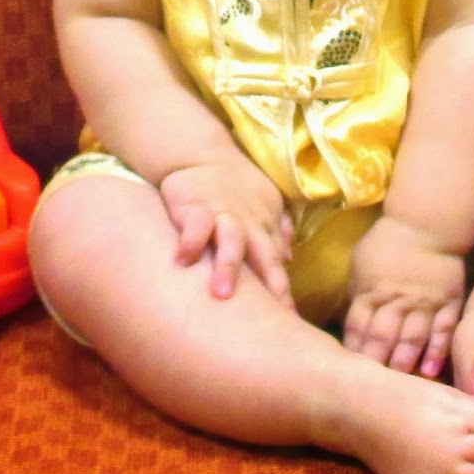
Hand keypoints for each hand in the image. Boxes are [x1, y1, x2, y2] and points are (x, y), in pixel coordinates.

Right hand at [159, 156, 294, 306]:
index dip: (283, 291)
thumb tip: (289, 259)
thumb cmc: (236, 187)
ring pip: (230, 241)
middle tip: (268, 318)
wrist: (203, 154)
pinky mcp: (194, 206)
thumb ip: (277, 231)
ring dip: (228, 265)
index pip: (276, 265)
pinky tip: (183, 261)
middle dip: (266, 285)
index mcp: (263, 228)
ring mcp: (221, 214)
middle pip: (260, 255)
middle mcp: (246, 225)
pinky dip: (189, 241)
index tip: (291, 319)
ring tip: (221, 294)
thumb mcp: (263, 205)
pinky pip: (193, 225)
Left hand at [343, 214, 465, 376]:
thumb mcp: (359, 265)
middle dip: (376, 365)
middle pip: (383, 338)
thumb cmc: (386, 245)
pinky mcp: (449, 304)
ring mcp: (424, 304)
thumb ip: (355, 296)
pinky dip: (437, 353)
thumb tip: (349, 327)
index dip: (352, 353)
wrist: (425, 224)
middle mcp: (396, 301)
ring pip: (412, 339)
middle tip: (372, 393)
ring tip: (399, 388)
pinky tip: (431, 373)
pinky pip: (443, 332)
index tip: (347, 376)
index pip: (357, 328)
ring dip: (404, 364)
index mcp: (370, 291)